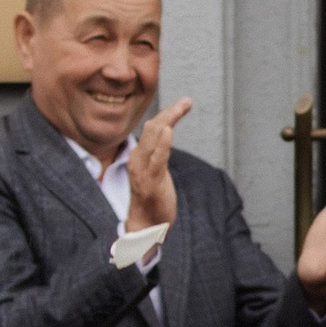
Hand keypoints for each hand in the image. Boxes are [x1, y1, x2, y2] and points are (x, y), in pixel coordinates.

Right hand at [123, 96, 191, 235]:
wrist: (145, 225)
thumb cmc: (152, 197)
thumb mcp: (155, 169)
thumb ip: (158, 151)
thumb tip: (164, 132)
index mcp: (139, 154)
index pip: (153, 128)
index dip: (167, 114)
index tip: (183, 103)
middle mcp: (137, 159)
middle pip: (154, 128)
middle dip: (170, 112)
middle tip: (187, 101)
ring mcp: (143, 170)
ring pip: (154, 138)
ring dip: (169, 120)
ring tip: (182, 106)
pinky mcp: (150, 182)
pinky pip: (157, 159)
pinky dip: (162, 144)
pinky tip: (169, 131)